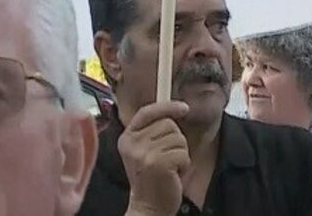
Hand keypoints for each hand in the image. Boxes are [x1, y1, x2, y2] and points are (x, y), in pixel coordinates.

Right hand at [120, 101, 190, 215]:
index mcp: (127, 138)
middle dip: (175, 140)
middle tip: (167, 158)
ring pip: (178, 138)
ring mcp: (144, 154)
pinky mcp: (159, 164)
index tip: (183, 108)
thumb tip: (174, 110)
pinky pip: (183, 153)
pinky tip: (173, 175)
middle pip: (168, 123)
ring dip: (180, 153)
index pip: (147, 112)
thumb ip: (153, 131)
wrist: (149, 208)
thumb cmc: (151, 180)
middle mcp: (132, 144)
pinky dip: (184, 165)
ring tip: (169, 168)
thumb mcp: (144, 151)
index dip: (166, 107)